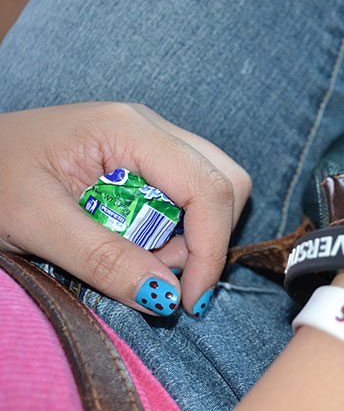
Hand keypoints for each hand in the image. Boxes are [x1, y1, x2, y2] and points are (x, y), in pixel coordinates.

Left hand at [0, 102, 250, 316]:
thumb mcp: (36, 225)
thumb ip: (103, 259)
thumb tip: (167, 295)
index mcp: (127, 130)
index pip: (208, 187)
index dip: (211, 249)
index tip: (187, 300)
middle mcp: (150, 127)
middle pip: (225, 182)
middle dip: (206, 239)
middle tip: (160, 275)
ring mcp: (151, 139)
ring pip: (213, 188)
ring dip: (194, 236)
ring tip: (142, 257)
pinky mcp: (146, 157)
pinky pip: (190, 193)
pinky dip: (180, 228)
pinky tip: (141, 241)